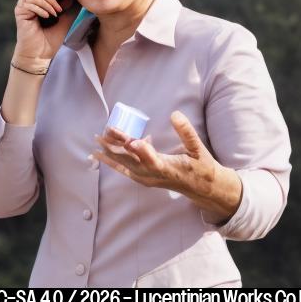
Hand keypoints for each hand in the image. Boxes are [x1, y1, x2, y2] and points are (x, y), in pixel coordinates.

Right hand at [13, 0, 75, 64]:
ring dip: (48, 0)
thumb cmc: (51, 37)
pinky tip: (47, 17)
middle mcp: (29, 0)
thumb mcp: (66, 18)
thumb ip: (69, 5)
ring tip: (55, 12)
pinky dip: (42, 8)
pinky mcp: (20, 12)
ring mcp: (23, 5)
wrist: (40, 54)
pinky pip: (30, 1)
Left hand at [91, 110, 241, 221]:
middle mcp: (154, 175)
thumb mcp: (198, 148)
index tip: (131, 140)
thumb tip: (175, 114)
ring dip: (111, 151)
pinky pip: (124, 170)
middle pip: (132, 160)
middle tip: (105, 131)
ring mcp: (147, 179)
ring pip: (125, 164)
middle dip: (117, 146)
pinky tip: (99, 155)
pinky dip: (112, 161)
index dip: (142, 150)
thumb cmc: (202, 166)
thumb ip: (186, 132)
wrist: (203, 188)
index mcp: (169, 168)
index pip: (152, 160)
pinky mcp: (143, 179)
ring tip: (98, 139)